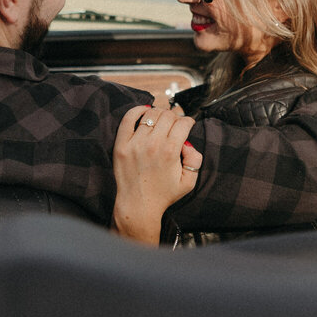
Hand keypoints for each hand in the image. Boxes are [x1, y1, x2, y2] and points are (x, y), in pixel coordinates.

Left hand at [112, 105, 202, 244]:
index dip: (188, 122)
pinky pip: (128, 119)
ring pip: (150, 114)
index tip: (187, 125)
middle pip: (168, 115)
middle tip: (174, 124)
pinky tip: (143, 111)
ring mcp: (135, 144)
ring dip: (159, 113)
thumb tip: (187, 143)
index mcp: (170, 152)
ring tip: (161, 120)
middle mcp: (153, 145)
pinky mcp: (121, 145)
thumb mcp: (188, 182)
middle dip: (175, 117)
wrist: (138, 205)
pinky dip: (137, 110)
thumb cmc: (163, 194)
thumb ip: (195, 160)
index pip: (182, 123)